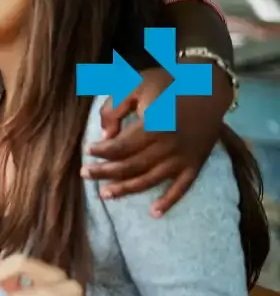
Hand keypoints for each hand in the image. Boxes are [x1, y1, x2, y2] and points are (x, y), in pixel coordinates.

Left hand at [84, 68, 224, 215]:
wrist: (210, 86)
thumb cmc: (168, 83)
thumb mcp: (135, 84)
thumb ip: (115, 108)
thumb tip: (105, 136)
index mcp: (154, 125)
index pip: (120, 146)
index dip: (101, 151)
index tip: (87, 151)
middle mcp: (168, 146)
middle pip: (131, 166)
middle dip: (105, 172)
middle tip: (85, 174)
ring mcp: (183, 158)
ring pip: (149, 180)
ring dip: (126, 189)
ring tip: (105, 195)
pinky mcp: (196, 164)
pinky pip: (182, 188)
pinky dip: (169, 201)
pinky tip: (154, 213)